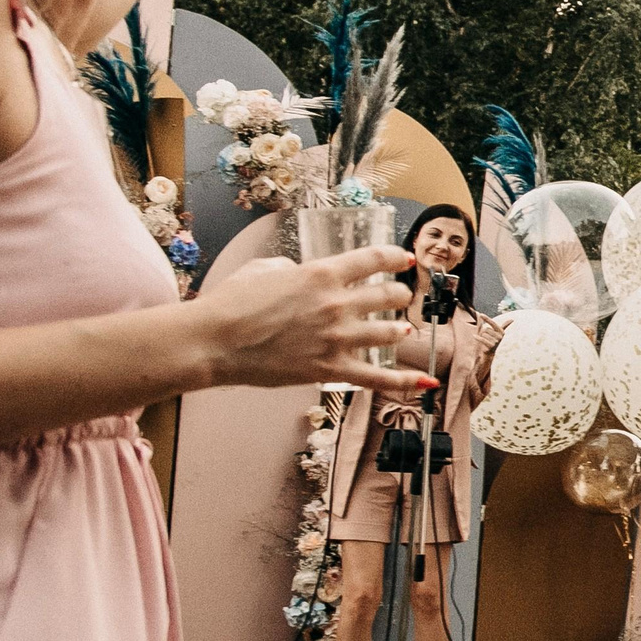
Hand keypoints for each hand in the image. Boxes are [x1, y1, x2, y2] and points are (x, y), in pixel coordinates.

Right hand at [196, 245, 428, 395]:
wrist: (215, 341)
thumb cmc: (231, 304)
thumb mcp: (264, 270)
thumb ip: (291, 269)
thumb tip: (298, 274)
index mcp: (322, 273)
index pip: (374, 259)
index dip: (396, 257)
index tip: (405, 258)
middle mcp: (337, 304)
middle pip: (389, 295)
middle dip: (399, 295)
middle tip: (400, 297)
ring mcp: (338, 338)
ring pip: (390, 332)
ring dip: (399, 329)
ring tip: (401, 330)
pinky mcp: (331, 370)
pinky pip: (379, 378)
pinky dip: (405, 382)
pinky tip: (424, 383)